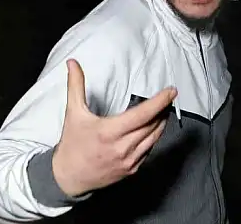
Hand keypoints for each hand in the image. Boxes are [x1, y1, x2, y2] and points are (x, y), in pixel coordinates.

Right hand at [51, 59, 176, 196]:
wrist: (69, 177)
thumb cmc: (72, 144)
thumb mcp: (73, 113)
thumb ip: (75, 85)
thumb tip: (73, 63)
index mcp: (110, 132)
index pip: (142, 114)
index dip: (160, 102)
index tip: (171, 92)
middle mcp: (122, 147)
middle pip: (152, 125)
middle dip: (163, 110)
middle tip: (168, 98)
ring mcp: (128, 160)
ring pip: (154, 138)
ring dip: (161, 123)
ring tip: (163, 111)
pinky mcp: (131, 169)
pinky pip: (149, 151)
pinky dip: (153, 138)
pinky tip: (152, 129)